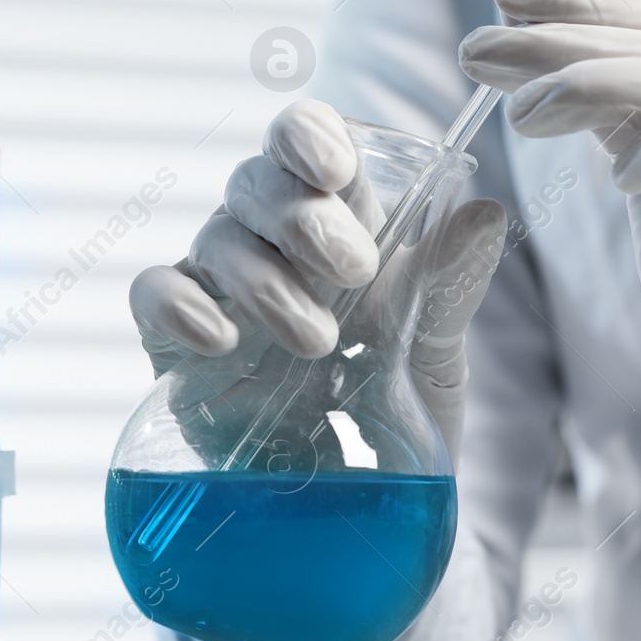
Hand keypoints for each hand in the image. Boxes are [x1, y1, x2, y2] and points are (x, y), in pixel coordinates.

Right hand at [129, 99, 505, 457]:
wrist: (365, 503)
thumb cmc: (398, 405)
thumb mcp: (435, 347)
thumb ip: (451, 282)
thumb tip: (487, 215)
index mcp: (336, 218)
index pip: (305, 142)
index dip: (308, 137)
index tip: (335, 169)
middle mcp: (270, 242)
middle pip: (257, 183)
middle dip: (302, 218)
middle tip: (354, 271)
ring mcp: (220, 289)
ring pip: (216, 239)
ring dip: (266, 282)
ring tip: (318, 344)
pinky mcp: (177, 345)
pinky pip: (153, 295)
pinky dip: (180, 306)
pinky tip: (221, 341)